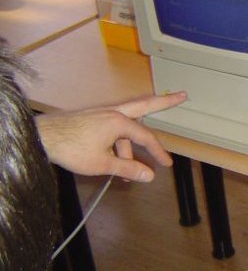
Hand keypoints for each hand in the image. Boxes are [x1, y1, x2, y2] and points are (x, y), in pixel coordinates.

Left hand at [35, 91, 186, 180]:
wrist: (42, 137)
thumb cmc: (71, 148)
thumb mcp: (102, 163)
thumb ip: (128, 169)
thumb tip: (149, 175)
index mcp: (119, 122)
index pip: (146, 137)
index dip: (158, 152)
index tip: (166, 164)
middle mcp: (113, 112)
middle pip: (145, 105)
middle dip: (165, 102)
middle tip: (183, 95)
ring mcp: (102, 113)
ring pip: (127, 123)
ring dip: (130, 144)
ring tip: (126, 168)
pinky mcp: (92, 118)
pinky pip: (113, 128)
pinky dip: (118, 142)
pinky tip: (112, 159)